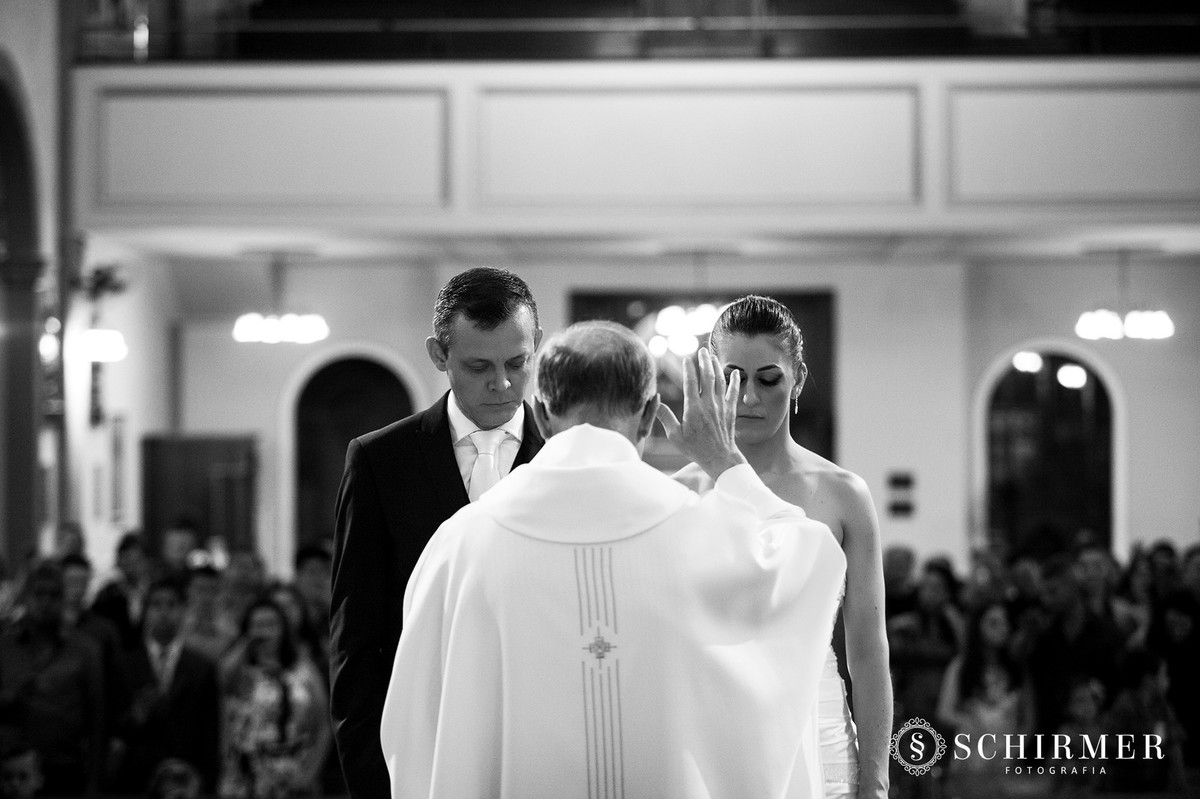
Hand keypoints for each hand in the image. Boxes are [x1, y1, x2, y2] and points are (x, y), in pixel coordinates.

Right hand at [656, 347, 746, 479]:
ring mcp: (721, 406)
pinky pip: (733, 392)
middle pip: (707, 376)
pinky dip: (735, 381)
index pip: (690, 382)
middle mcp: (708, 404)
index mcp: (693, 408)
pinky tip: (735, 373)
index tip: (687, 358)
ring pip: (720, 381)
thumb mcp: (675, 435)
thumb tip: (655, 402)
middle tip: (702, 350)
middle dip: (704, 361)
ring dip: (716, 367)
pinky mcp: (730, 411)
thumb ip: (665, 417)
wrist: (720, 458)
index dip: (688, 368)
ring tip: (713, 357)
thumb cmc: (695, 449)